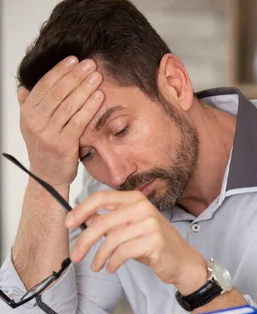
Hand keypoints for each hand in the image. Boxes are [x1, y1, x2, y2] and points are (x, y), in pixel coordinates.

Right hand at [18, 56, 103, 188]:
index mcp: (28, 112)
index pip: (45, 85)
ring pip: (69, 104)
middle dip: (76, 75)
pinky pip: (79, 121)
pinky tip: (99, 96)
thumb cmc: (44, 149)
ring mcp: (49, 133)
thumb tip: (24, 89)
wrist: (47, 176)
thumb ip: (28, 106)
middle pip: (58, 91)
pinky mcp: (63, 144)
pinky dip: (90, 107)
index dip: (60, 70)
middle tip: (90, 64)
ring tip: (97, 76)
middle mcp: (35, 121)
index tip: (74, 60)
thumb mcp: (31, 126)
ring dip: (85, 88)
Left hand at [65, 190, 207, 293]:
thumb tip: (83, 218)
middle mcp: (142, 207)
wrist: (182, 261)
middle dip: (85, 241)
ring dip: (99, 256)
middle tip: (76, 256)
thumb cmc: (154, 244)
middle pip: (103, 222)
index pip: (101, 198)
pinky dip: (113, 263)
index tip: (68, 224)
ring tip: (97, 266)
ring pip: (111, 240)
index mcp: (135, 199)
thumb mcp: (130, 228)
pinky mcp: (154, 241)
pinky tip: (111, 268)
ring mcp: (150, 224)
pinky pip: (123, 252)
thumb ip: (110, 221)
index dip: (81, 210)